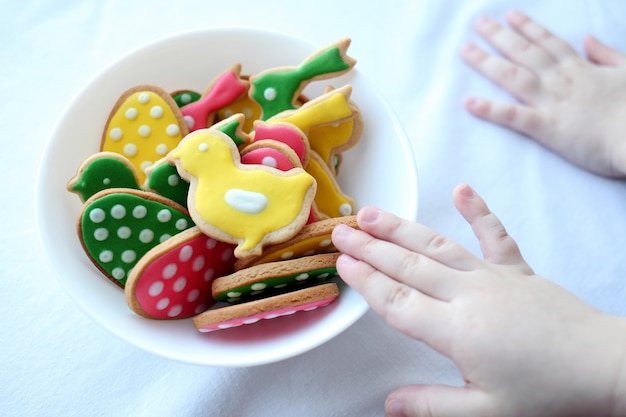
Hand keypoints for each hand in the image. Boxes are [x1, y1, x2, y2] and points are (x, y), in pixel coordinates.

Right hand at [331, 184, 625, 416]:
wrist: (604, 368)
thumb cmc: (548, 392)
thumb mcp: (485, 412)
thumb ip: (432, 405)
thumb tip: (388, 404)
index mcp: (456, 330)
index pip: (397, 300)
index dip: (366, 280)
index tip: (342, 262)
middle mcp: (469, 295)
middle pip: (408, 266)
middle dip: (370, 247)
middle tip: (341, 230)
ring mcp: (493, 277)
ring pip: (437, 245)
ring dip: (401, 228)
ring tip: (372, 213)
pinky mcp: (517, 270)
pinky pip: (494, 235)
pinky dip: (477, 211)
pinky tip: (461, 189)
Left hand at [461, 10, 625, 177]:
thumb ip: (606, 55)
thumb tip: (588, 39)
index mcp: (580, 69)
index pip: (547, 42)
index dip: (527, 27)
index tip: (509, 15)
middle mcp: (560, 80)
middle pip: (523, 52)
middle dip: (498, 36)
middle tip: (478, 23)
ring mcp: (551, 102)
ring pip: (512, 76)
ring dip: (486, 62)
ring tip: (464, 49)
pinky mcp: (546, 127)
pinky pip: (513, 116)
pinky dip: (489, 109)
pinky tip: (468, 103)